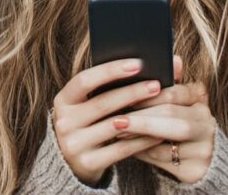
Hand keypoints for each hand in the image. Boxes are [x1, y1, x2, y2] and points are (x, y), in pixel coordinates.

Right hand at [51, 58, 165, 185]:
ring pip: (114, 127)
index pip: (84, 80)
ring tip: (164, 108)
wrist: (71, 162)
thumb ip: (114, 83)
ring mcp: (74, 144)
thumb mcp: (90, 103)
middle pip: (102, 103)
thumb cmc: (90, 122)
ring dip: (141, 116)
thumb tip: (163, 63)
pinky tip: (159, 133)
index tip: (138, 64)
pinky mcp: (87, 163)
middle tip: (157, 85)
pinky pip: (121, 149)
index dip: (110, 71)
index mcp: (63, 100)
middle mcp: (64, 121)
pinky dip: (142, 140)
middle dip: (132, 92)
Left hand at [123, 79, 214, 182]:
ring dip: (137, 135)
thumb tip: (170, 58)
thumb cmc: (175, 119)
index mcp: (201, 98)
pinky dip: (142, 152)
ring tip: (117, 131)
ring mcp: (205, 147)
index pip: (174, 92)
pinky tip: (126, 147)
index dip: (149, 95)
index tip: (126, 95)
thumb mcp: (172, 99)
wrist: (198, 155)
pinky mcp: (196, 169)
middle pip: (170, 116)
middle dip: (140, 116)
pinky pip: (163, 159)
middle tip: (116, 118)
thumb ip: (165, 81)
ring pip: (166, 140)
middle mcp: (207, 122)